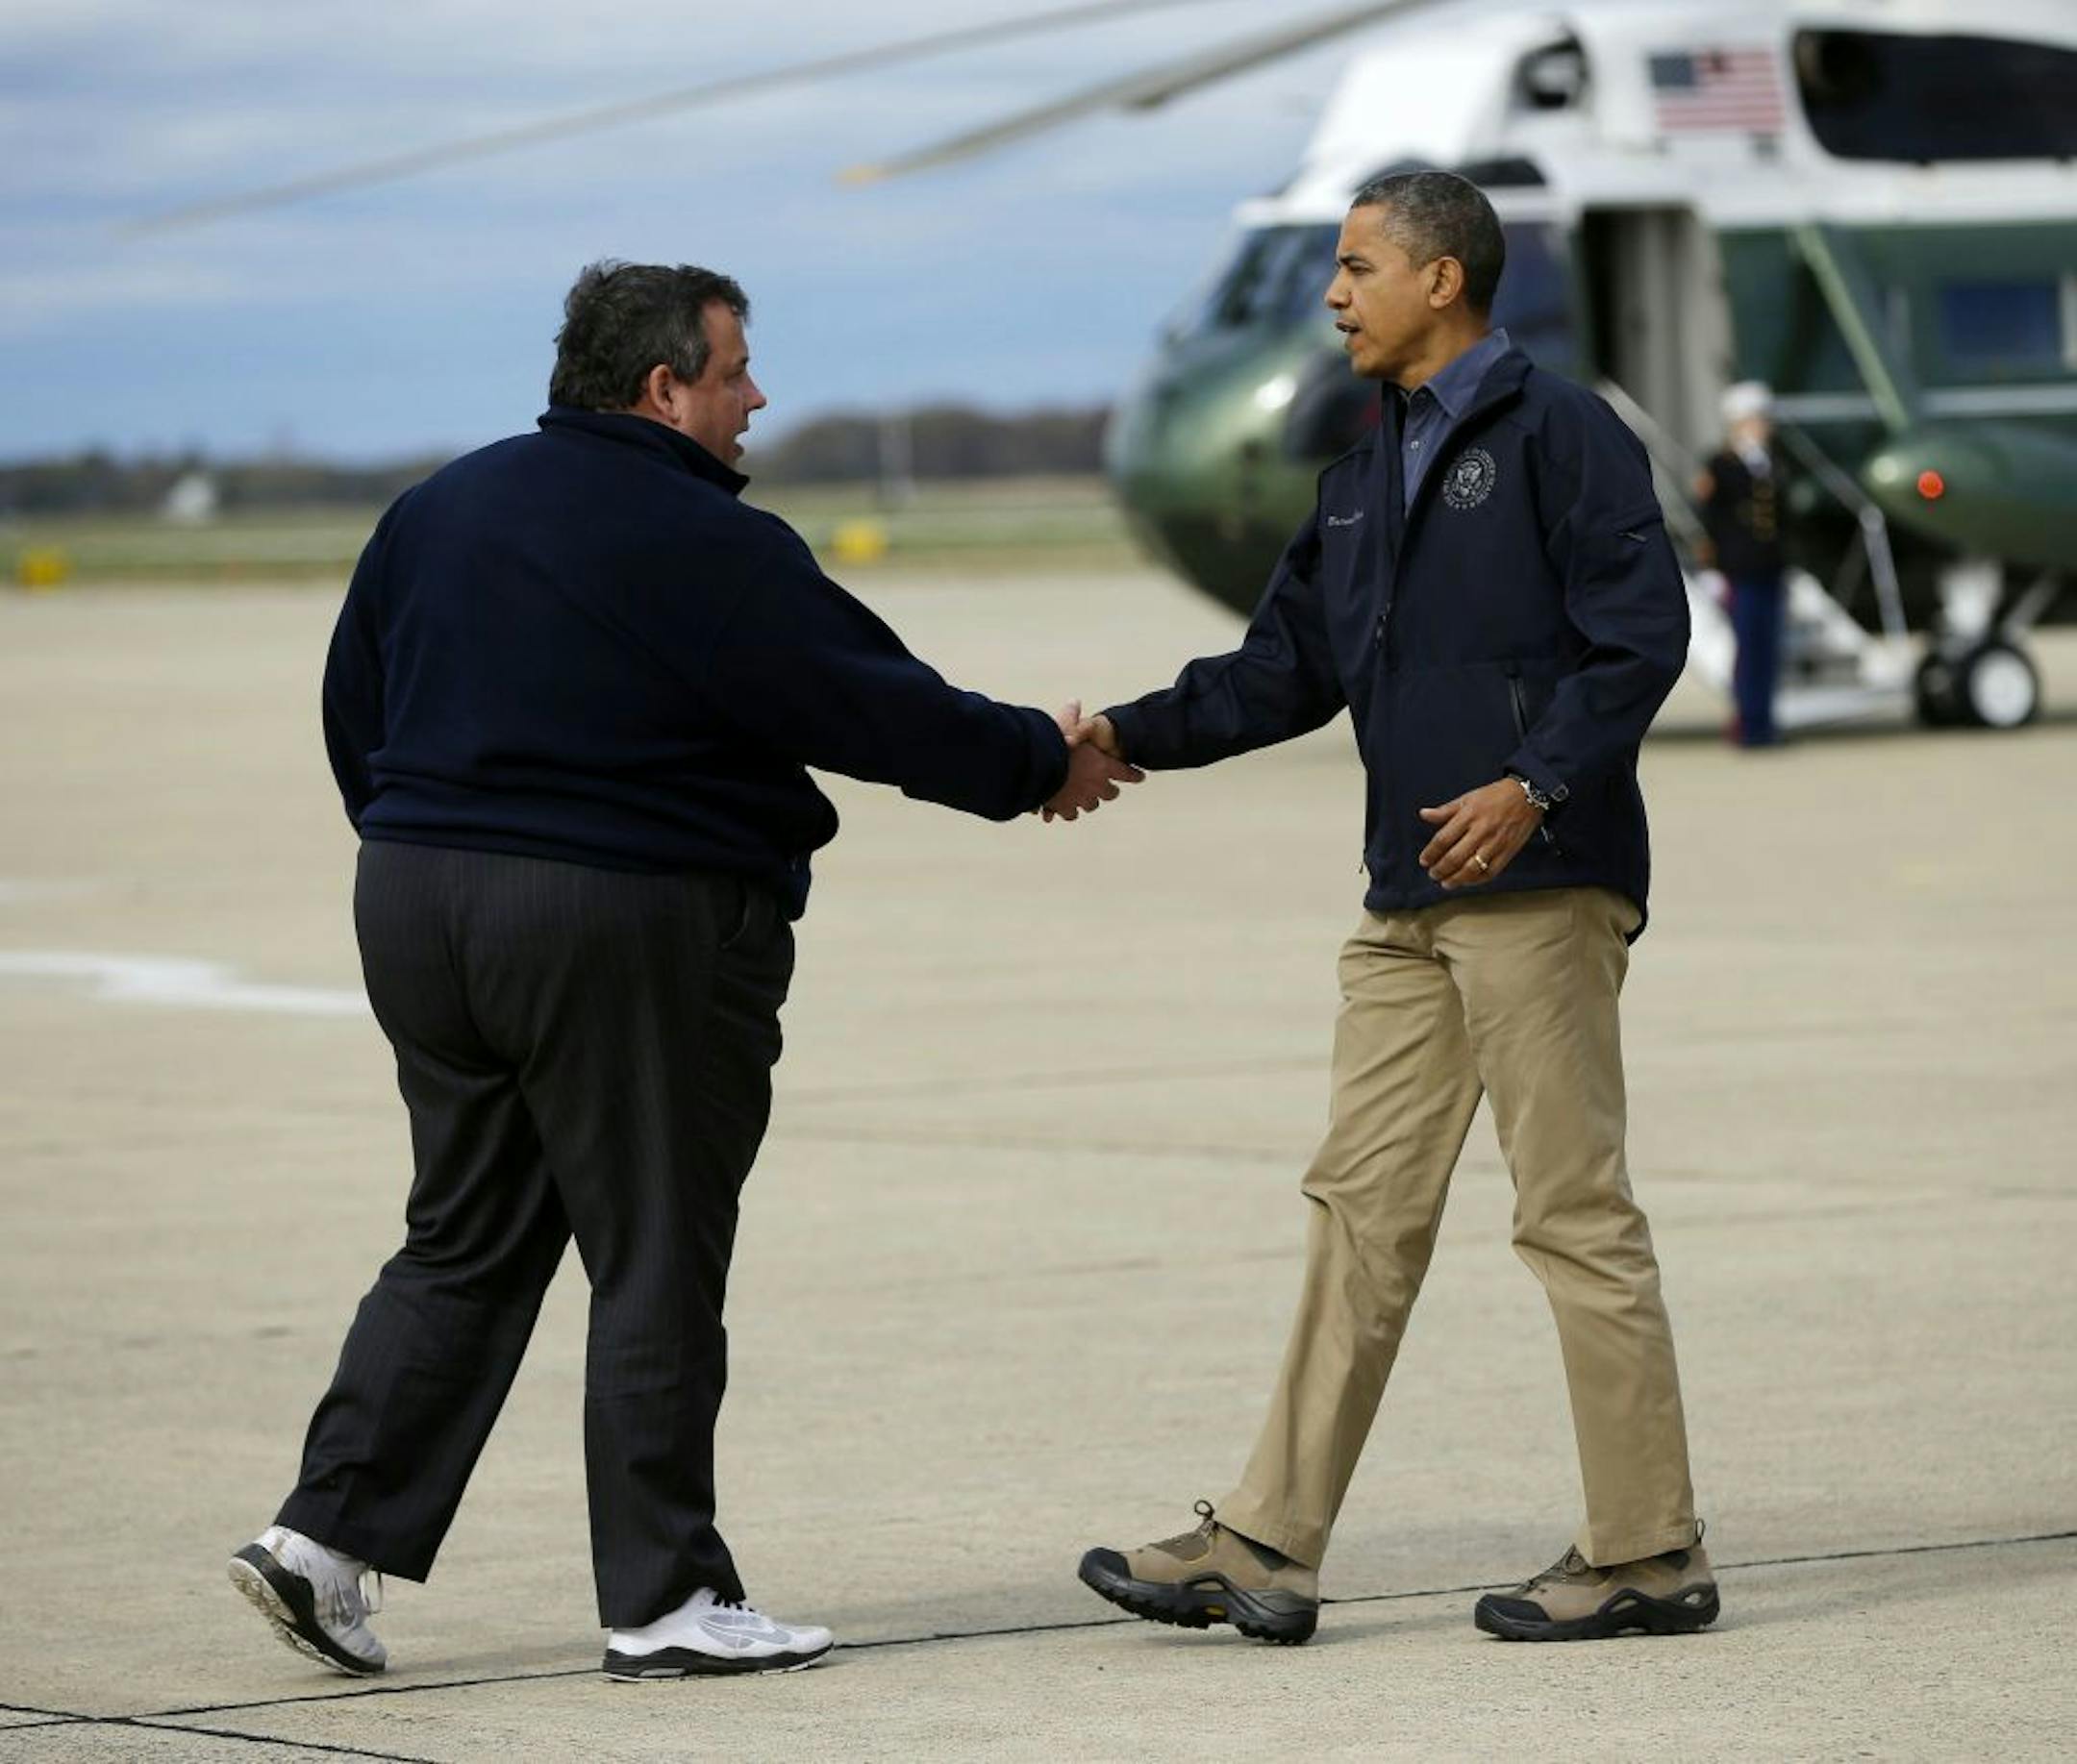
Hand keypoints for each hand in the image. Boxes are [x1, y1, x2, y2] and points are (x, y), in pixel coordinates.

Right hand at [1042, 701, 1143, 821]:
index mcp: (1103, 765)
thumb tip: (1074, 702)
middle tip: (1108, 789)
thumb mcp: (1065, 724)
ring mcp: (1082, 798)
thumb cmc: (1055, 747)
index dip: (1134, 775)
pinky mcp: (1066, 808)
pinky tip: (1062, 809)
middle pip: (1111, 793)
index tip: (1140, 777)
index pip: (1127, 773)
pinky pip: (1071, 814)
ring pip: (1092, 804)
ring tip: (1083, 797)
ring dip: (1088, 801)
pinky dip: (1068, 811)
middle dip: (1109, 791)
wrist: (1041, 769)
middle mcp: (1096, 785)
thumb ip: (1072, 716)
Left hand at [1417, 778, 1543, 888]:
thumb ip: (1445, 810)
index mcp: (1468, 816)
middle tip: (1433, 874)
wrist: (1527, 796)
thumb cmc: (1495, 796)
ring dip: (1456, 879)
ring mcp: (1495, 844)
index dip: (1431, 853)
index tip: (1424, 861)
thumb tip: (1423, 814)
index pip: (1443, 839)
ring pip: (1472, 869)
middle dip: (1440, 870)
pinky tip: (1467, 881)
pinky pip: (1490, 872)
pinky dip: (1476, 880)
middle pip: (1455, 857)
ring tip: (1446, 883)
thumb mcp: (1467, 798)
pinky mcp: (1508, 852)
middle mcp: (1481, 831)